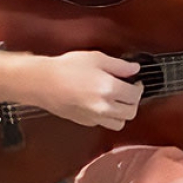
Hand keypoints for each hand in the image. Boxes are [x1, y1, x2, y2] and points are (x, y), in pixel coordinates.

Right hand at [24, 51, 142, 130]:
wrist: (43, 82)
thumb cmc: (66, 68)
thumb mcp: (96, 58)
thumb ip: (119, 65)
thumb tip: (134, 69)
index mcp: (109, 89)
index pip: (135, 95)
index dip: (139, 87)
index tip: (136, 81)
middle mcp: (104, 107)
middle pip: (131, 112)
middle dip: (134, 101)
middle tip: (130, 90)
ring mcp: (94, 117)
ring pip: (119, 123)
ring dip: (122, 113)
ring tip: (118, 100)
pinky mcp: (84, 121)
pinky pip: (103, 124)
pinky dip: (108, 117)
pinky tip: (102, 104)